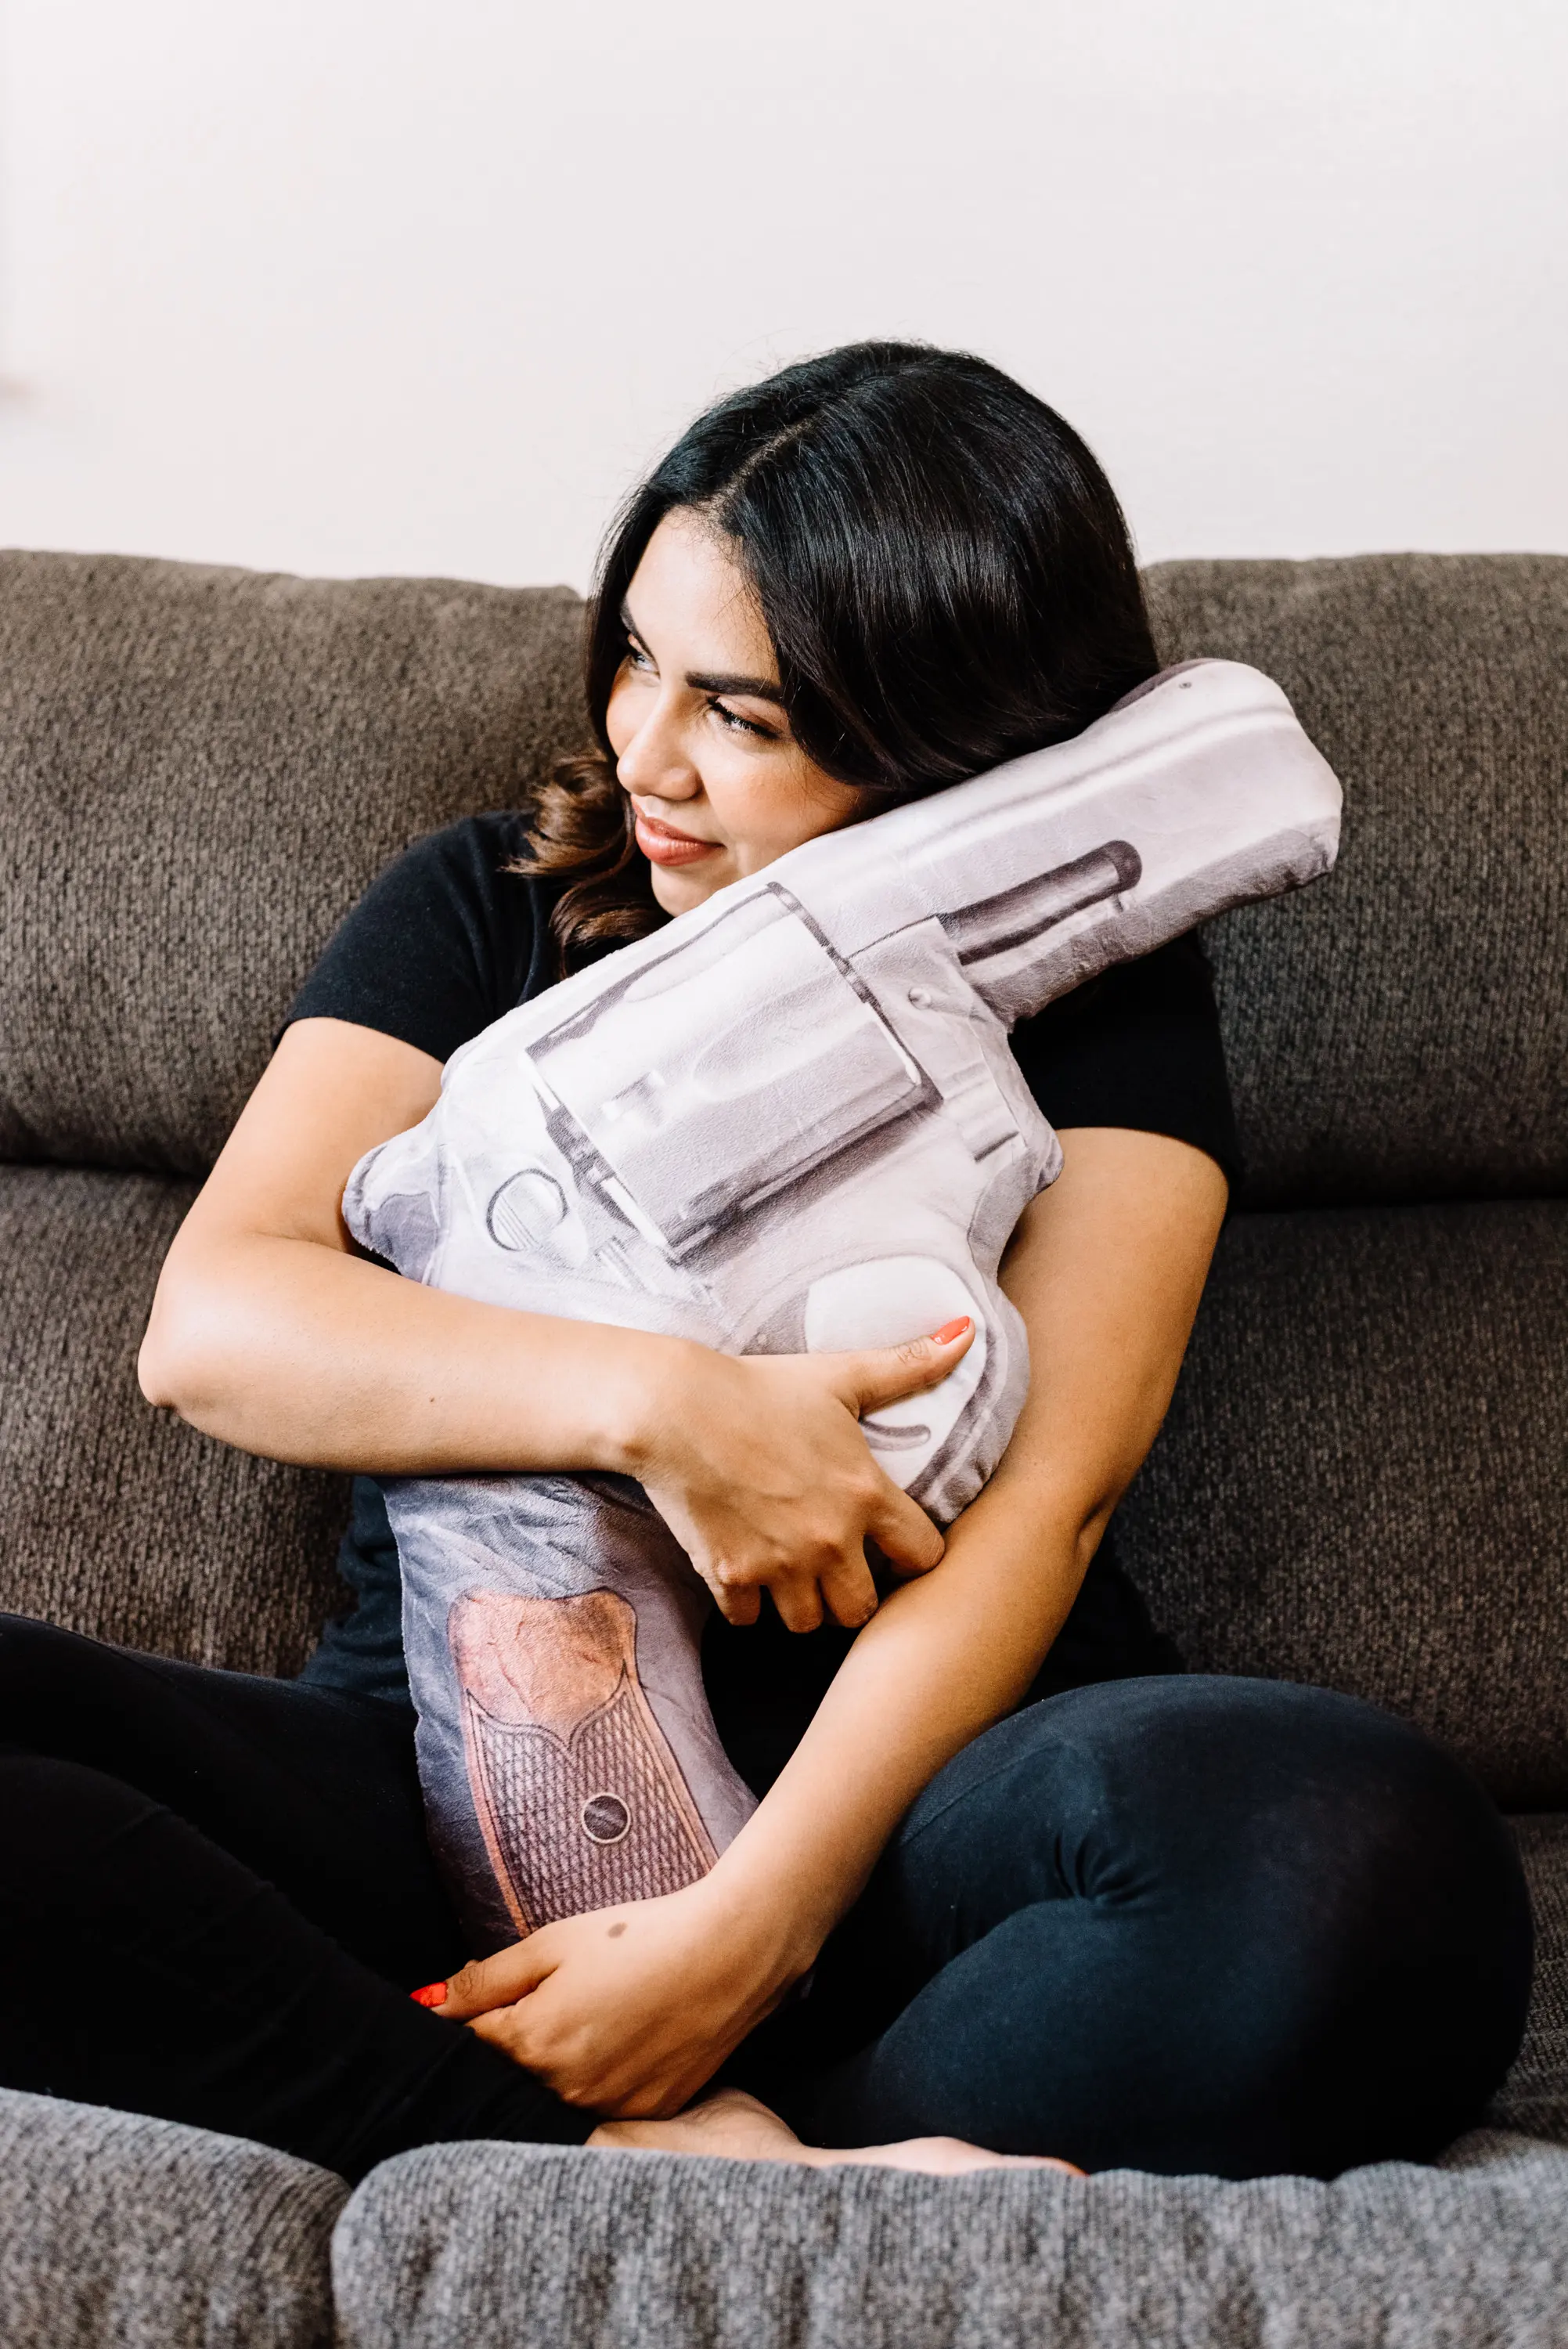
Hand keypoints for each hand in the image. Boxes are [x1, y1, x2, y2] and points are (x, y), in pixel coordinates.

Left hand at [423, 1876, 802, 2116]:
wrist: (728, 1954)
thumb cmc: (638, 1937)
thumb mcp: (552, 1944)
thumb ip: (484, 1980)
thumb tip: (426, 2003)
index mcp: (532, 2043)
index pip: (471, 2044)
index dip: (474, 2016)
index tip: (491, 1995)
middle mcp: (564, 2090)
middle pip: (512, 2075)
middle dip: (516, 2040)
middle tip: (559, 1996)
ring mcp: (607, 2109)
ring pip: (556, 2093)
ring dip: (558, 2063)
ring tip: (599, 2011)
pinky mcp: (645, 2112)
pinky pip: (601, 2103)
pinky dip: (600, 2076)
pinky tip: (626, 2035)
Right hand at [630, 1320, 973, 1630]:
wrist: (673, 1408)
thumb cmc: (759, 1388)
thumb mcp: (839, 1375)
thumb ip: (908, 1365)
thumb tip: (968, 1331)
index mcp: (866, 1495)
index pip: (924, 1558)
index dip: (913, 1554)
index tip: (893, 1543)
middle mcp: (830, 1540)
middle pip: (862, 1609)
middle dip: (853, 1593)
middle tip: (837, 1568)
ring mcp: (778, 1565)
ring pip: (808, 1624)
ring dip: (802, 1604)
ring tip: (792, 1572)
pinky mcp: (729, 1577)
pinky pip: (749, 1620)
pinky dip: (748, 1604)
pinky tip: (745, 1570)